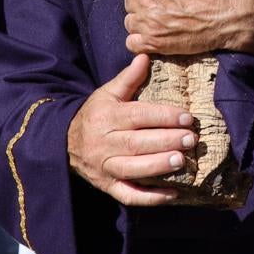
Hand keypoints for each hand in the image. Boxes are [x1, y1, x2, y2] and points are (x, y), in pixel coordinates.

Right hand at [65, 54, 196, 206]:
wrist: (62, 142)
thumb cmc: (94, 115)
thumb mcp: (106, 94)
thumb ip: (127, 78)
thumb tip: (145, 55)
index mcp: (107, 117)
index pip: (138, 116)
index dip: (163, 116)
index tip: (187, 117)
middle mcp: (104, 143)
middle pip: (137, 143)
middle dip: (166, 141)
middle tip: (191, 139)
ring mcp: (105, 167)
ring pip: (132, 169)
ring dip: (157, 167)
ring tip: (182, 161)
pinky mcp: (106, 186)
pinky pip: (128, 195)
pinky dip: (150, 198)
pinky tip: (173, 194)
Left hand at [124, 0, 253, 56]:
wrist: (236, 11)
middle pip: (130, 0)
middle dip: (145, 0)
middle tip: (166, 2)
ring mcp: (149, 22)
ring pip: (131, 21)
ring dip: (142, 20)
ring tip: (163, 18)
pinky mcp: (155, 42)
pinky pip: (133, 43)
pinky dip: (141, 40)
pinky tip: (156, 34)